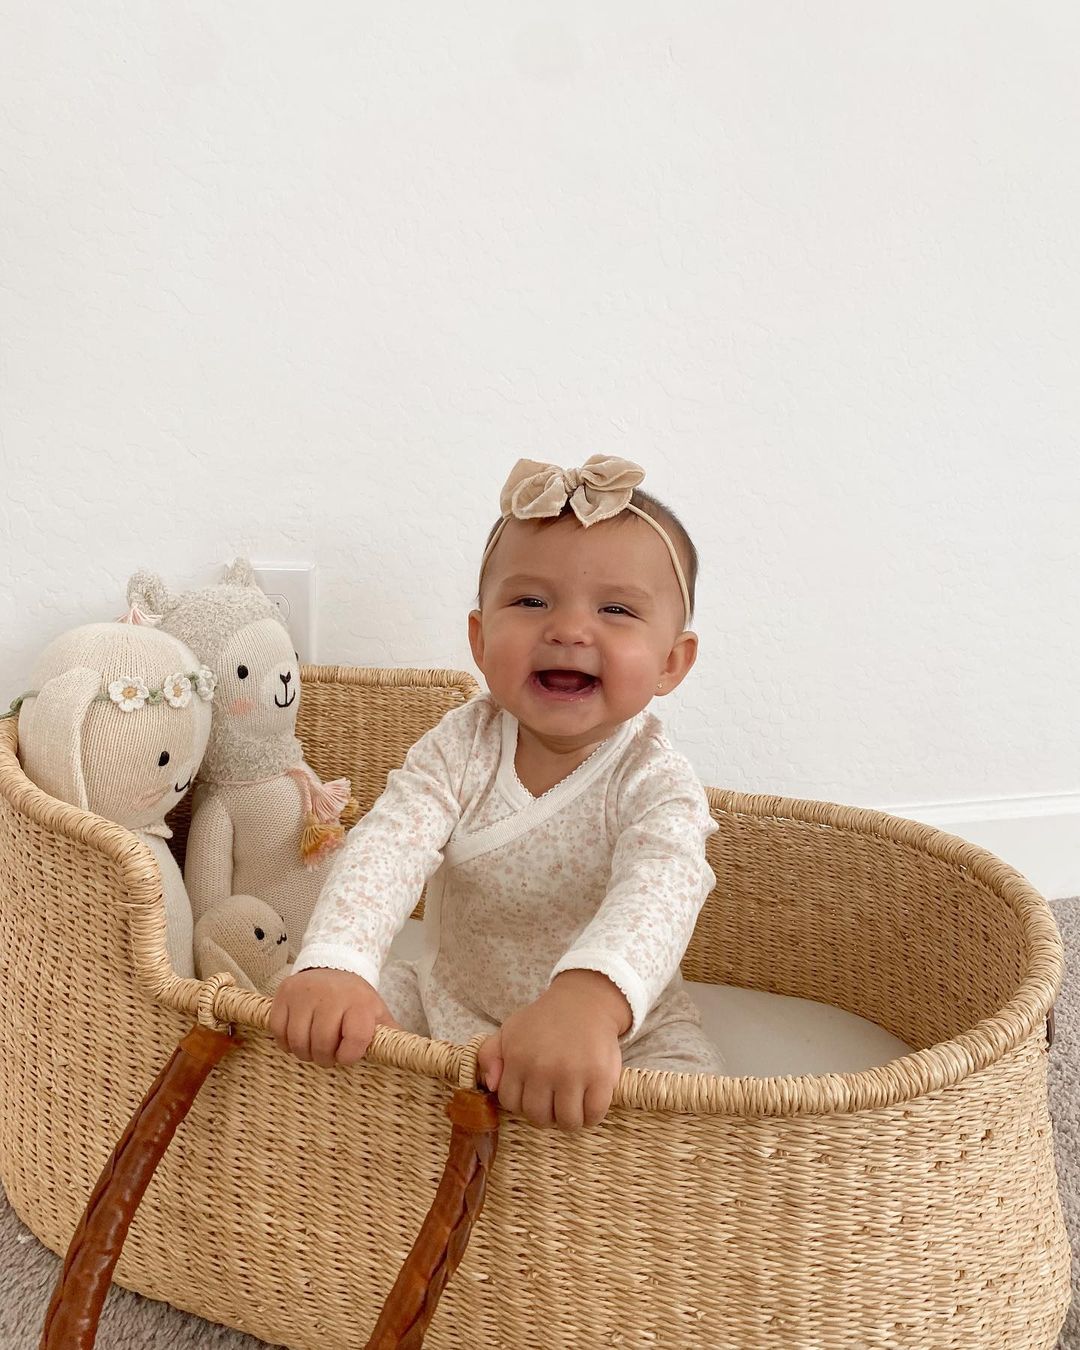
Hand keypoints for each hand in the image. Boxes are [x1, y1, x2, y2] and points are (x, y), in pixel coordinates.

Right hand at [269, 967, 399, 1067]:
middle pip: (322, 1045)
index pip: (355, 1040)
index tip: (347, 1055)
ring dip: (305, 1053)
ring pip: (298, 1041)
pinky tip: (297, 1037)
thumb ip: (388, 1034)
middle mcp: (331, 996)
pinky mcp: (284, 993)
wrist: (334, 964)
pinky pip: (278, 1030)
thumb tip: (408, 1058)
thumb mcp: (376, 1012)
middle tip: (328, 1055)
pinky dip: (286, 1042)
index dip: (349, 1056)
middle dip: (325, 1058)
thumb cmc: (355, 998)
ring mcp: (304, 993)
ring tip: (313, 1047)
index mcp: (359, 1003)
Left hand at [476, 970, 629, 1129]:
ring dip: (569, 1119)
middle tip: (554, 1100)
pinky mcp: (600, 1078)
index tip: (534, 1094)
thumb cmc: (545, 1020)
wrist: (584, 1001)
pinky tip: (589, 1103)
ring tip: (571, 1103)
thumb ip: (489, 1055)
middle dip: (546, 1114)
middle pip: (539, 1117)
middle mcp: (543, 1069)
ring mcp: (573, 1075)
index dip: (522, 1102)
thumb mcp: (509, 1030)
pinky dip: (591, 1116)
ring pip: (567, 1122)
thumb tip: (490, 1085)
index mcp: (518, 1059)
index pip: (512, 1103)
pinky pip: (593, 1116)